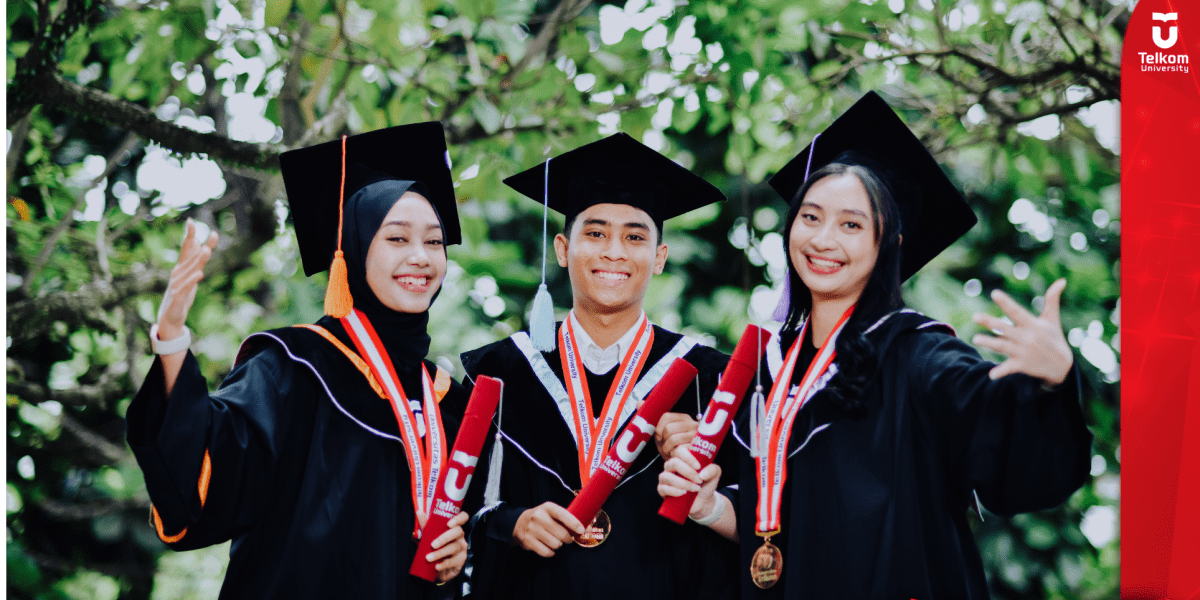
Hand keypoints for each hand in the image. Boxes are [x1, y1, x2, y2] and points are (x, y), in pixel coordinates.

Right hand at [156, 219, 218, 338]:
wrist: (169, 317)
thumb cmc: (181, 293)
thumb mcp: (190, 276)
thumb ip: (196, 261)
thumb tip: (201, 244)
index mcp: (181, 268)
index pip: (186, 248)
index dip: (189, 235)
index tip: (191, 221)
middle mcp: (177, 274)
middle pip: (190, 258)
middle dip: (199, 246)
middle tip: (210, 235)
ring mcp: (176, 285)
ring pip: (189, 271)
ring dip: (198, 261)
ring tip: (207, 250)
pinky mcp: (178, 298)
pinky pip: (186, 288)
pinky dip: (192, 280)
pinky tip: (200, 273)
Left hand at [427, 511, 468, 582]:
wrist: (438, 566)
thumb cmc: (436, 547)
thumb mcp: (430, 535)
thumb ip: (426, 524)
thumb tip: (419, 512)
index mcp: (454, 527)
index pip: (463, 518)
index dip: (459, 518)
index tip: (449, 523)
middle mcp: (460, 536)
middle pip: (458, 532)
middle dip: (444, 538)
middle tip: (432, 545)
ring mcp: (462, 548)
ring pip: (454, 547)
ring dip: (440, 553)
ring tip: (429, 558)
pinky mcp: (461, 560)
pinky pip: (453, 561)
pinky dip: (444, 564)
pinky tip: (437, 566)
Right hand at [512, 502, 583, 557]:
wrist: (518, 523)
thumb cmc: (542, 518)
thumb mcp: (553, 513)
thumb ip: (569, 519)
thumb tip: (588, 528)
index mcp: (547, 508)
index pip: (563, 515)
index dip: (574, 523)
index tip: (581, 530)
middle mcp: (538, 517)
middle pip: (562, 534)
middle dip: (568, 538)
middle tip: (567, 538)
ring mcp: (532, 530)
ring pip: (555, 544)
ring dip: (558, 545)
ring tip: (555, 540)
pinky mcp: (528, 542)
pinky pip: (547, 552)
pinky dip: (551, 552)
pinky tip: (548, 546)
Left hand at [655, 412, 697, 460]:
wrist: (687, 463)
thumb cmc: (675, 449)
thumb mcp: (666, 437)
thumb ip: (661, 431)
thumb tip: (657, 434)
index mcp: (684, 418)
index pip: (667, 416)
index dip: (659, 428)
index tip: (659, 438)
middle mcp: (692, 424)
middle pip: (668, 428)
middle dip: (663, 440)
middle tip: (666, 447)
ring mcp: (696, 435)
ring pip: (673, 439)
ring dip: (667, 449)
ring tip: (670, 452)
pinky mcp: (697, 447)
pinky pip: (679, 450)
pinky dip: (674, 454)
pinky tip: (677, 456)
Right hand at [656, 447, 721, 520]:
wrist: (703, 501)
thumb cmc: (705, 484)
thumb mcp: (714, 475)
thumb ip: (713, 469)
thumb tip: (702, 474)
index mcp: (683, 459)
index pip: (680, 451)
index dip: (688, 458)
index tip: (698, 467)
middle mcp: (672, 466)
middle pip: (674, 463)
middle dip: (688, 472)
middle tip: (699, 480)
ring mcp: (666, 477)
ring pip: (667, 476)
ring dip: (683, 483)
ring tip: (695, 489)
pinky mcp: (662, 490)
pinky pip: (664, 488)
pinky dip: (674, 491)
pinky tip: (684, 493)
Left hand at [971, 278, 1072, 386]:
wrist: (1063, 367)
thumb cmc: (1054, 338)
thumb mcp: (1053, 319)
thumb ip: (1052, 299)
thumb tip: (1062, 280)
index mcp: (1033, 325)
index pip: (1017, 312)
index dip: (1006, 303)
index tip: (994, 293)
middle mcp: (1027, 337)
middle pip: (1005, 329)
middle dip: (991, 323)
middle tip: (975, 316)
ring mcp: (1024, 352)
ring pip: (1003, 347)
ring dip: (989, 343)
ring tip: (975, 339)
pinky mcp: (1022, 365)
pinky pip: (1009, 368)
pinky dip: (1001, 372)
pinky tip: (991, 376)